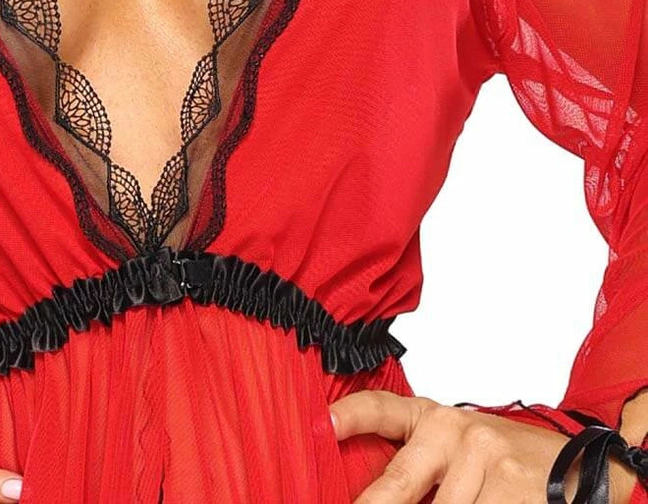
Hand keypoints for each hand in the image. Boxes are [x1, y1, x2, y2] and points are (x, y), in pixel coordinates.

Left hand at [328, 392, 639, 502]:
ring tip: (463, 499)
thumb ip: (421, 466)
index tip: (320, 425)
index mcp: (437, 419)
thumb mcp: (464, 451)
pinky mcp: (512, 490)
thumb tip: (375, 495)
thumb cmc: (511, 464)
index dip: (348, 417)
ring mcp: (486, 459)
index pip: (383, 410)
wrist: (584, 468)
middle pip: (397, 487)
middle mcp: (458, 432)